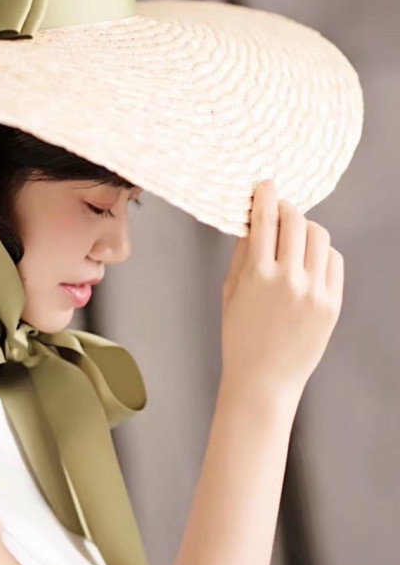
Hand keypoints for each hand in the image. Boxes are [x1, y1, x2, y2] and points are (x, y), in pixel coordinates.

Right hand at [221, 179, 343, 397]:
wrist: (263, 380)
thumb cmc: (239, 337)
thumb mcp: (231, 293)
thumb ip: (243, 255)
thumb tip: (252, 223)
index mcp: (257, 275)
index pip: (265, 220)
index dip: (265, 196)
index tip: (265, 184)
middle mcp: (289, 279)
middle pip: (296, 221)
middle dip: (286, 208)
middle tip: (279, 208)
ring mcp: (315, 292)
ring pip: (319, 236)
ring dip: (305, 228)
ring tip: (294, 236)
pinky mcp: (332, 304)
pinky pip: (333, 261)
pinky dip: (321, 253)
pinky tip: (308, 260)